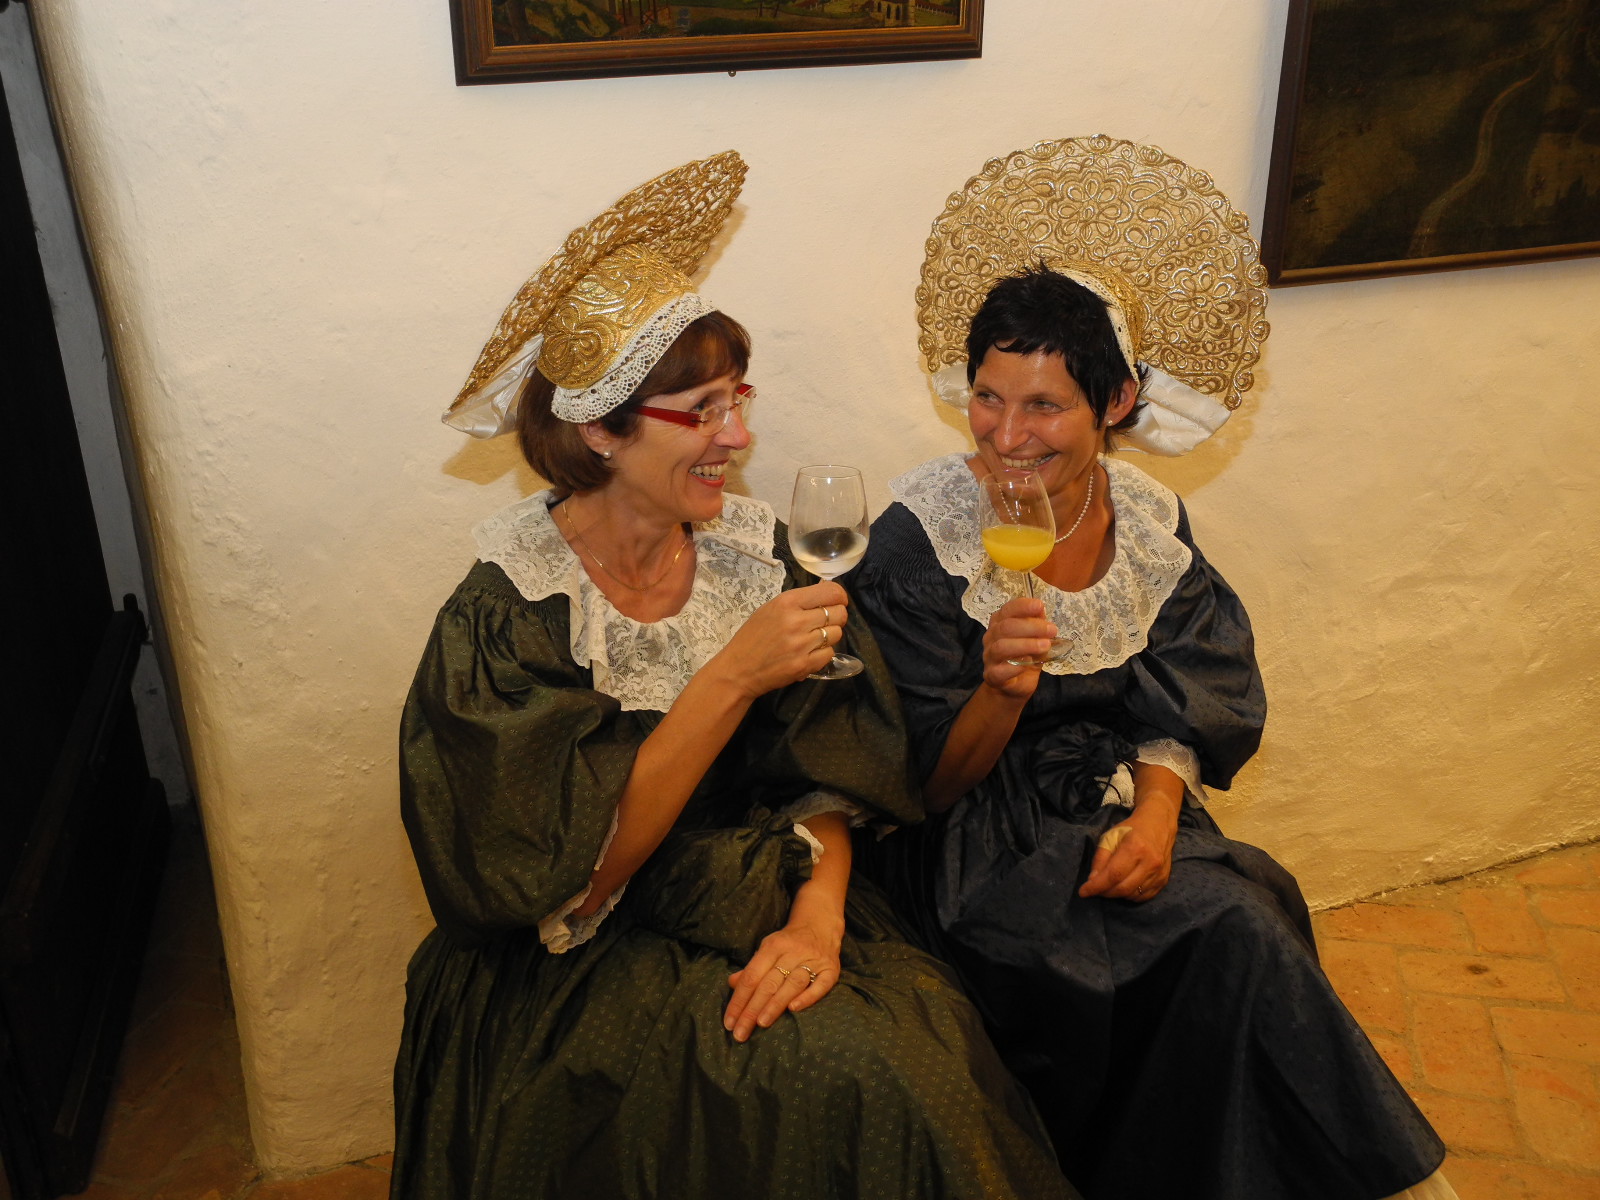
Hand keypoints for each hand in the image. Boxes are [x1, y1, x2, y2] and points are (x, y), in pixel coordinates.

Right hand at [707, 581, 847, 699]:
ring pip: (836, 634)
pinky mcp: (804, 665)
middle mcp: (796, 621)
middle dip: (836, 617)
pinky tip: (809, 653)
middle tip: (823, 623)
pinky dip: (823, 653)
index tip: (837, 602)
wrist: (738, 669)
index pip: (832, 592)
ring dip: (828, 636)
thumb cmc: (753, 636)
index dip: (840, 597)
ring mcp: (801, 644)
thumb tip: (829, 590)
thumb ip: (800, 600)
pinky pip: (830, 653)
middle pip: (839, 613)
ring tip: (813, 639)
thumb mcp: (771, 609)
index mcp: (787, 602)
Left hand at [723, 916, 842, 1042]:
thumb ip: (752, 968)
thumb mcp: (768, 949)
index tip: (729, 1022)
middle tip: (740, 1033)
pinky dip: (807, 997)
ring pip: (792, 984)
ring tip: (761, 1024)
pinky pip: (820, 985)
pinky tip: (794, 1009)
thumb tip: (732, 984)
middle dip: (752, 1010)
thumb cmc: (788, 943)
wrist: (820, 925)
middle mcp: (793, 952)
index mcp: (773, 946)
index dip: (739, 1000)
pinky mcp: (831, 969)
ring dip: (776, 1004)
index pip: (752, 976)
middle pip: (769, 983)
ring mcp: (814, 960)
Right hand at [981, 597, 1056, 700]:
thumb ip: (1037, 624)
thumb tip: (1040, 610)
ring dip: (1026, 645)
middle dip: (1031, 627)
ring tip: (1045, 646)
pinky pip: (1000, 670)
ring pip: (1001, 647)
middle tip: (1052, 630)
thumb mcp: (1036, 637)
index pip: (1007, 610)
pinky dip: (1016, 667)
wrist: (1017, 684)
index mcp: (1000, 623)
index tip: (1040, 606)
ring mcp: (989, 657)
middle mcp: (991, 637)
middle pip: (1005, 627)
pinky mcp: (992, 675)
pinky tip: (1029, 664)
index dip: (1022, 606)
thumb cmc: (1026, 655)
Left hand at [1079, 803, 1177, 900]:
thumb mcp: (1110, 836)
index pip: (1113, 875)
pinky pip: (1143, 896)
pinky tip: (1124, 886)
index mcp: (1135, 848)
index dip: (1097, 886)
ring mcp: (1159, 872)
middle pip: (1123, 888)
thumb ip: (1100, 858)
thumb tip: (1092, 880)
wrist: (1159, 824)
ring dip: (1117, 894)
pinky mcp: (1164, 880)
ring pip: (1132, 895)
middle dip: (1105, 892)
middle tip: (1095, 888)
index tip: (1084, 892)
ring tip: (1109, 885)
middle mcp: (1150, 862)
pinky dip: (1130, 895)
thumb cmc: (1131, 829)